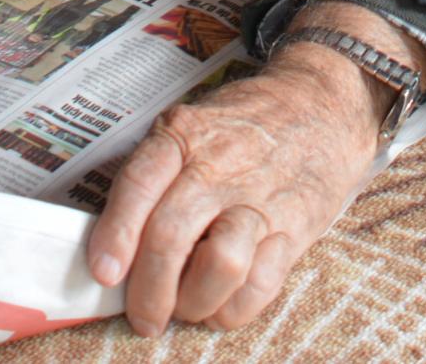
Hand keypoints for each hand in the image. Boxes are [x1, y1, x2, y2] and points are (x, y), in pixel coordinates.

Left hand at [87, 41, 381, 333]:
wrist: (321, 107)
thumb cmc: (242, 128)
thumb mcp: (190, 127)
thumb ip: (153, 176)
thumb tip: (112, 247)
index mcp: (183, 135)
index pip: (139, 183)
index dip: (116, 234)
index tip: (104, 274)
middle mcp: (219, 165)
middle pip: (171, 235)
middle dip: (149, 291)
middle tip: (143, 317)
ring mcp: (260, 198)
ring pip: (219, 265)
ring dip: (194, 302)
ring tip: (187, 308)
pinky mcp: (295, 228)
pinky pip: (261, 285)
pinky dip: (234, 310)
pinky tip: (221, 305)